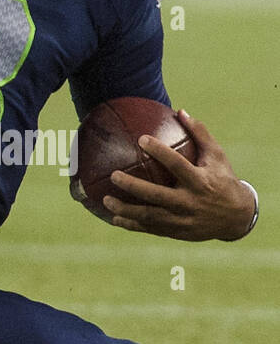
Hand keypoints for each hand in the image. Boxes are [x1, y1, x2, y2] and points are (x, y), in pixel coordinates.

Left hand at [103, 110, 256, 241]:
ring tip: (105, 200)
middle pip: (158, 195)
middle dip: (134, 186)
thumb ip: (200, 134)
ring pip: (151, 217)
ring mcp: (183, 220)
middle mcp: (191, 202)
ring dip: (126, 210)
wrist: (238, 218)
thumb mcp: (217, 156)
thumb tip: (180, 111)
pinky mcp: (178, 232)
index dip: (160, 152)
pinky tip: (114, 219)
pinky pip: (152, 229)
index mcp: (200, 181)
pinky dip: (132, 225)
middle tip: (113, 175)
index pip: (177, 165)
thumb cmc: (223, 180)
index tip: (141, 139)